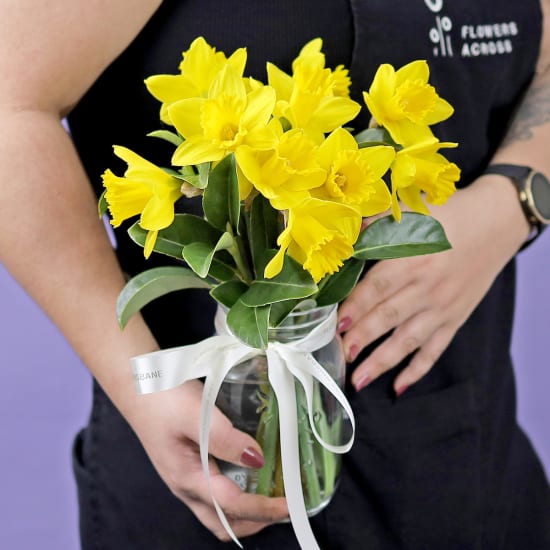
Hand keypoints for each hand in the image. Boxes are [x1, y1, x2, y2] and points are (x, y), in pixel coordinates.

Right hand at [124, 379, 288, 540]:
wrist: (136, 382)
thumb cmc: (163, 397)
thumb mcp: (196, 413)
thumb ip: (225, 439)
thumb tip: (257, 460)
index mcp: (187, 477)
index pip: (233, 506)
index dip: (264, 508)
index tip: (291, 504)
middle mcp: (185, 485)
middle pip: (224, 523)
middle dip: (256, 521)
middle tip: (284, 504)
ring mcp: (184, 477)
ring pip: (218, 511)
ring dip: (246, 511)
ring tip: (272, 492)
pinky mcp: (186, 465)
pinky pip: (214, 493)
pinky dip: (236, 493)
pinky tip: (248, 472)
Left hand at [337, 176, 528, 394]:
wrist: (495, 223)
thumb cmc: (447, 215)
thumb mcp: (411, 212)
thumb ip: (376, 226)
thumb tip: (344, 237)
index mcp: (412, 258)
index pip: (377, 288)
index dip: (356, 307)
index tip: (337, 325)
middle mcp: (426, 287)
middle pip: (388, 317)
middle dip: (362, 339)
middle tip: (339, 355)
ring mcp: (442, 307)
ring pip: (408, 340)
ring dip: (382, 362)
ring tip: (358, 379)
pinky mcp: (455, 319)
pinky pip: (434, 350)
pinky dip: (417, 370)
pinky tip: (398, 387)